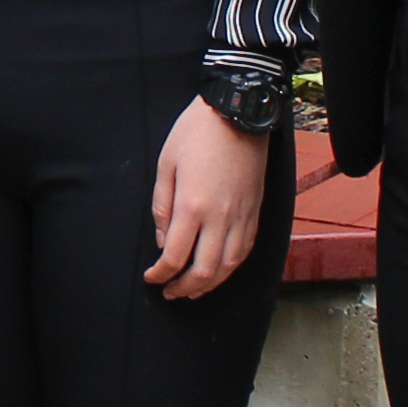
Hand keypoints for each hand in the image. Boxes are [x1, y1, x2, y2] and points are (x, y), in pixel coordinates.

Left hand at [142, 101, 269, 297]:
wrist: (237, 113)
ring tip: (193, 290)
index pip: (175, 257)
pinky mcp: (255, 210)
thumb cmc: (195, 134)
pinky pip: (245, 250)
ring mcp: (241, 216)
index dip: (161, 275)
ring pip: (229, 266)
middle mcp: (219, 217)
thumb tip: (163, 241)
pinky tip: (220, 270)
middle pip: (204, 270)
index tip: (152, 278)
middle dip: (184, 288)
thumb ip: (161, 207)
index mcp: (191, 206)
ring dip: (210, 284)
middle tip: (170, 293)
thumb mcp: (165, 164)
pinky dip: (231, 267)